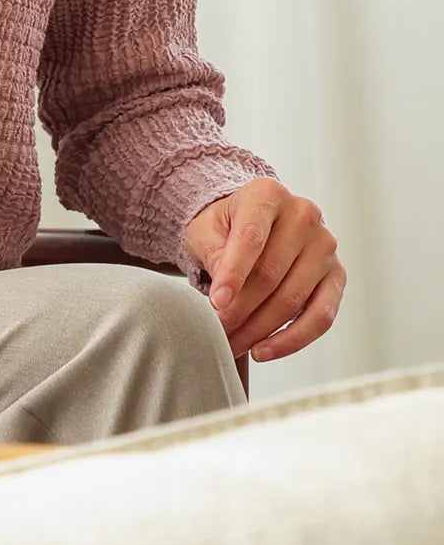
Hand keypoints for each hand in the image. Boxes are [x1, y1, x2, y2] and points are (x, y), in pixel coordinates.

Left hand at [182, 177, 345, 361]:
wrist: (249, 222)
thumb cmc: (223, 225)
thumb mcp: (207, 229)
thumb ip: (214, 253)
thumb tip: (225, 296)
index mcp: (268, 194)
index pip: (251, 239)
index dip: (233, 275)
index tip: (216, 304)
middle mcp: (304, 215)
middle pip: (271, 275)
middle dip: (240, 310)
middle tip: (216, 332)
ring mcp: (325, 246)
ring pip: (293, 300)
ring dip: (260, 329)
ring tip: (232, 344)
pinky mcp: (337, 276)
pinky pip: (320, 317)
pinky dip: (291, 339)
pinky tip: (263, 350)